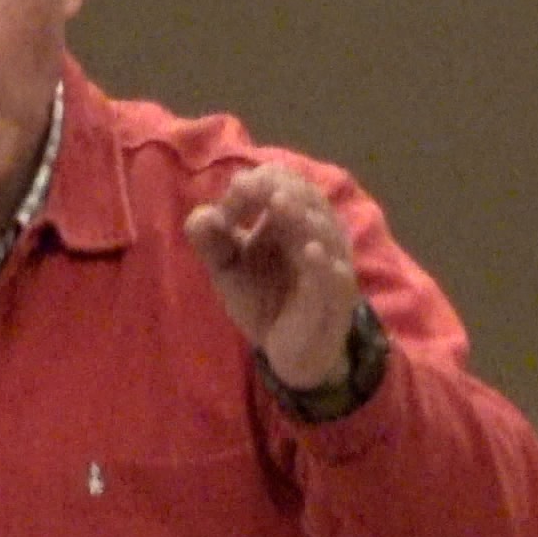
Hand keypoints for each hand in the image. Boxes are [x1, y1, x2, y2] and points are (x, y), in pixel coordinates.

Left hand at [181, 165, 360, 390]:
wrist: (289, 351)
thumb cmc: (263, 299)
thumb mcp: (228, 268)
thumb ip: (210, 241)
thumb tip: (202, 215)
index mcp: (293, 222)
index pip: (282, 186)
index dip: (256, 186)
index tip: (230, 196)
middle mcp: (317, 237)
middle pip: (309, 202)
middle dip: (282, 190)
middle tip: (254, 186)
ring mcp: (330, 267)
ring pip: (325, 234)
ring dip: (302, 217)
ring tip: (279, 202)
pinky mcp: (335, 302)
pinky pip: (334, 280)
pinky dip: (324, 264)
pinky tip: (309, 250)